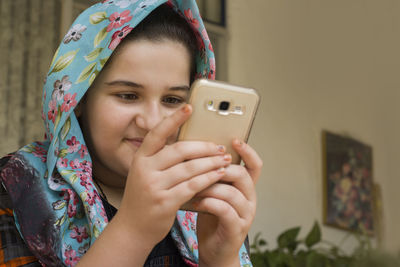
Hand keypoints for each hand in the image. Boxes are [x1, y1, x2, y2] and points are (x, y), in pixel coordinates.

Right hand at [115, 104, 231, 247]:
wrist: (133, 228)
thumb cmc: (144, 198)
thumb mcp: (145, 174)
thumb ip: (161, 159)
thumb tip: (191, 144)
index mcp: (140, 158)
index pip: (157, 133)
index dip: (174, 119)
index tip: (189, 107)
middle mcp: (144, 170)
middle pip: (180, 150)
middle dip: (204, 147)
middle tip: (220, 147)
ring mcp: (154, 186)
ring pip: (190, 168)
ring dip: (211, 162)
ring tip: (225, 159)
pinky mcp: (165, 202)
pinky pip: (193, 186)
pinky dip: (209, 179)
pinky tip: (219, 175)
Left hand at [195, 140, 262, 266]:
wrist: (214, 249)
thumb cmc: (210, 216)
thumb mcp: (213, 191)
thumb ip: (212, 174)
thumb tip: (195, 150)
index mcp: (245, 187)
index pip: (255, 165)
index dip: (248, 151)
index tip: (234, 139)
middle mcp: (250, 198)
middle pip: (242, 175)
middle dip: (220, 168)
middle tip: (201, 167)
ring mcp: (245, 214)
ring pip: (231, 192)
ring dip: (209, 188)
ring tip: (192, 188)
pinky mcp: (236, 228)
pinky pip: (225, 210)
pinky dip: (208, 204)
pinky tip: (195, 203)